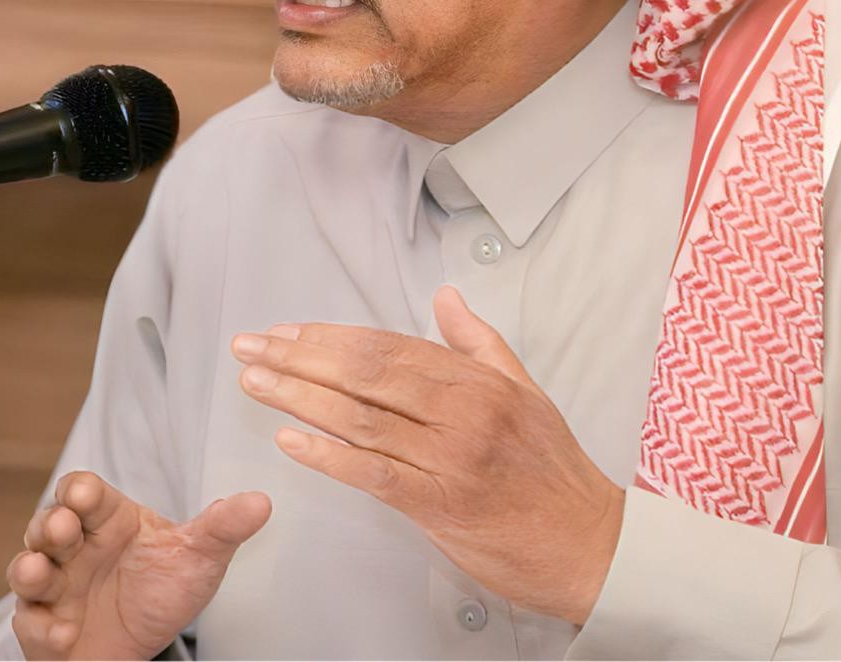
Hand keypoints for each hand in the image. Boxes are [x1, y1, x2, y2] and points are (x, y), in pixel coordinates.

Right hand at [7, 471, 270, 659]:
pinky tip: (63, 632)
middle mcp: (77, 547)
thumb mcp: (200, 555)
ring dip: (29, 569)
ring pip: (27, 568)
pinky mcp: (44, 626)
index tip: (86, 495)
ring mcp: (56, 586)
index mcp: (111, 519)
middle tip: (62, 528)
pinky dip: (42, 628)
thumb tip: (263, 502)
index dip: (81, 491)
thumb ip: (225, 527)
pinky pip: (31, 624)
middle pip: (50, 523)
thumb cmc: (164, 587)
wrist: (145, 643)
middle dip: (50, 523)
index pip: (86, 491)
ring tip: (38, 572)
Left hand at [232, 285, 623, 624]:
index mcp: (477, 380)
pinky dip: (328, 455)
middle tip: (252, 347)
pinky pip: (374, 474)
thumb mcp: (523, 389)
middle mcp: (462, 410)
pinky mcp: (440, 505)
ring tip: (256, 381)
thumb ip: (478, 342)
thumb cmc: (552, 469)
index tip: (289, 331)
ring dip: (300, 397)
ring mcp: (450, 457)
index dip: (332, 336)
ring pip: (362, 419)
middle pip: (367, 374)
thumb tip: (445, 296)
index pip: (390, 346)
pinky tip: (290, 440)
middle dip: (301, 358)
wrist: (588, 543)